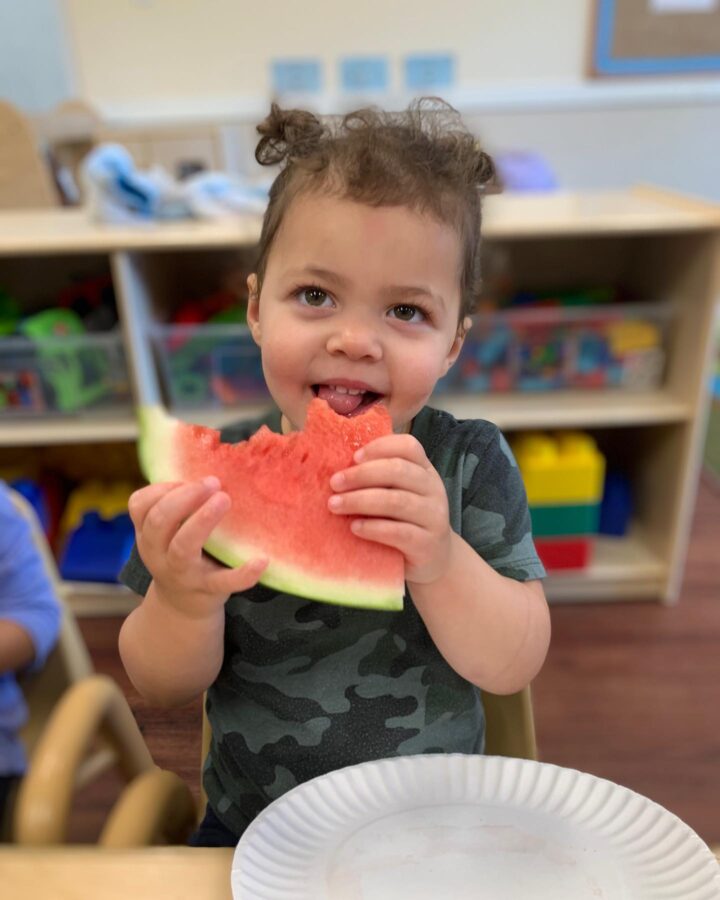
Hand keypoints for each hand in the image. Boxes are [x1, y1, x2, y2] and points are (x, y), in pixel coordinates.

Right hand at [127, 477, 267, 618]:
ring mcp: (182, 574)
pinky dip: (244, 573)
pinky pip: (225, 583)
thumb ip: (178, 506)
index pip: (140, 506)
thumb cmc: (180, 555)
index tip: (187, 479)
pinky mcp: (209, 591)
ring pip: (183, 548)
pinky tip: (261, 560)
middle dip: (184, 498)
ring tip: (225, 499)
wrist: (183, 608)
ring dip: (202, 520)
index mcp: (149, 535)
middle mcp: (159, 554)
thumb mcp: (168, 534)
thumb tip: (208, 466)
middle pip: (159, 522)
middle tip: (212, 482)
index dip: (162, 487)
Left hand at [328, 434, 451, 584]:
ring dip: (360, 501)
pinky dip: (373, 528)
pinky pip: (399, 532)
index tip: (353, 457)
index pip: (408, 446)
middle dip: (361, 474)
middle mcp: (433, 489)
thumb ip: (378, 480)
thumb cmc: (406, 521)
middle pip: (398, 470)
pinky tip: (354, 528)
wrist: (433, 561)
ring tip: (334, 505)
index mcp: (424, 471)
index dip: (380, 447)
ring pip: (396, 501)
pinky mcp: (427, 544)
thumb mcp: (398, 494)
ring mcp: (433, 517)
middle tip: (334, 483)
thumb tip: (338, 467)